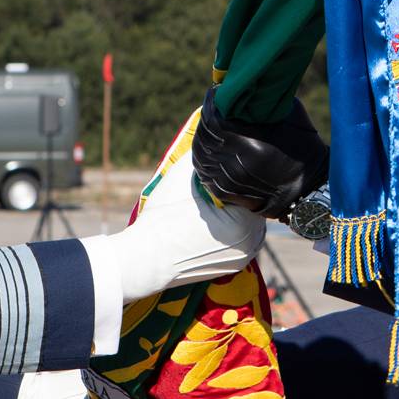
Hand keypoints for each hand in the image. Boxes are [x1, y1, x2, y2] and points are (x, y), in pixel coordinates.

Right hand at [93, 150, 264, 301]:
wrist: (146, 259)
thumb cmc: (163, 218)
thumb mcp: (183, 177)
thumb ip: (203, 154)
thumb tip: (214, 132)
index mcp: (245, 219)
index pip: (250, 184)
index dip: (234, 175)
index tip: (219, 173)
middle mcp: (252, 241)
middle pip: (251, 202)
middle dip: (236, 193)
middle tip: (212, 189)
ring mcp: (245, 256)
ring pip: (248, 220)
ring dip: (236, 210)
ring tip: (210, 205)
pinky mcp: (236, 266)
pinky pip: (242, 238)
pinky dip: (231, 228)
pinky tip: (210, 223)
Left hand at [189, 87, 329, 219]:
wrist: (309, 185)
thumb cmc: (303, 145)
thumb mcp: (292, 114)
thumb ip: (267, 99)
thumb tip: (248, 84)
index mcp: (254, 142)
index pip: (215, 120)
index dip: (211, 104)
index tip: (215, 93)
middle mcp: (239, 163)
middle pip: (205, 136)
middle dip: (206, 118)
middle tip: (212, 107)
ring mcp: (231, 180)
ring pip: (201, 155)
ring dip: (202, 138)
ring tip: (208, 127)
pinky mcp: (228, 192)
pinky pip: (204, 173)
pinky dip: (203, 160)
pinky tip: (208, 149)